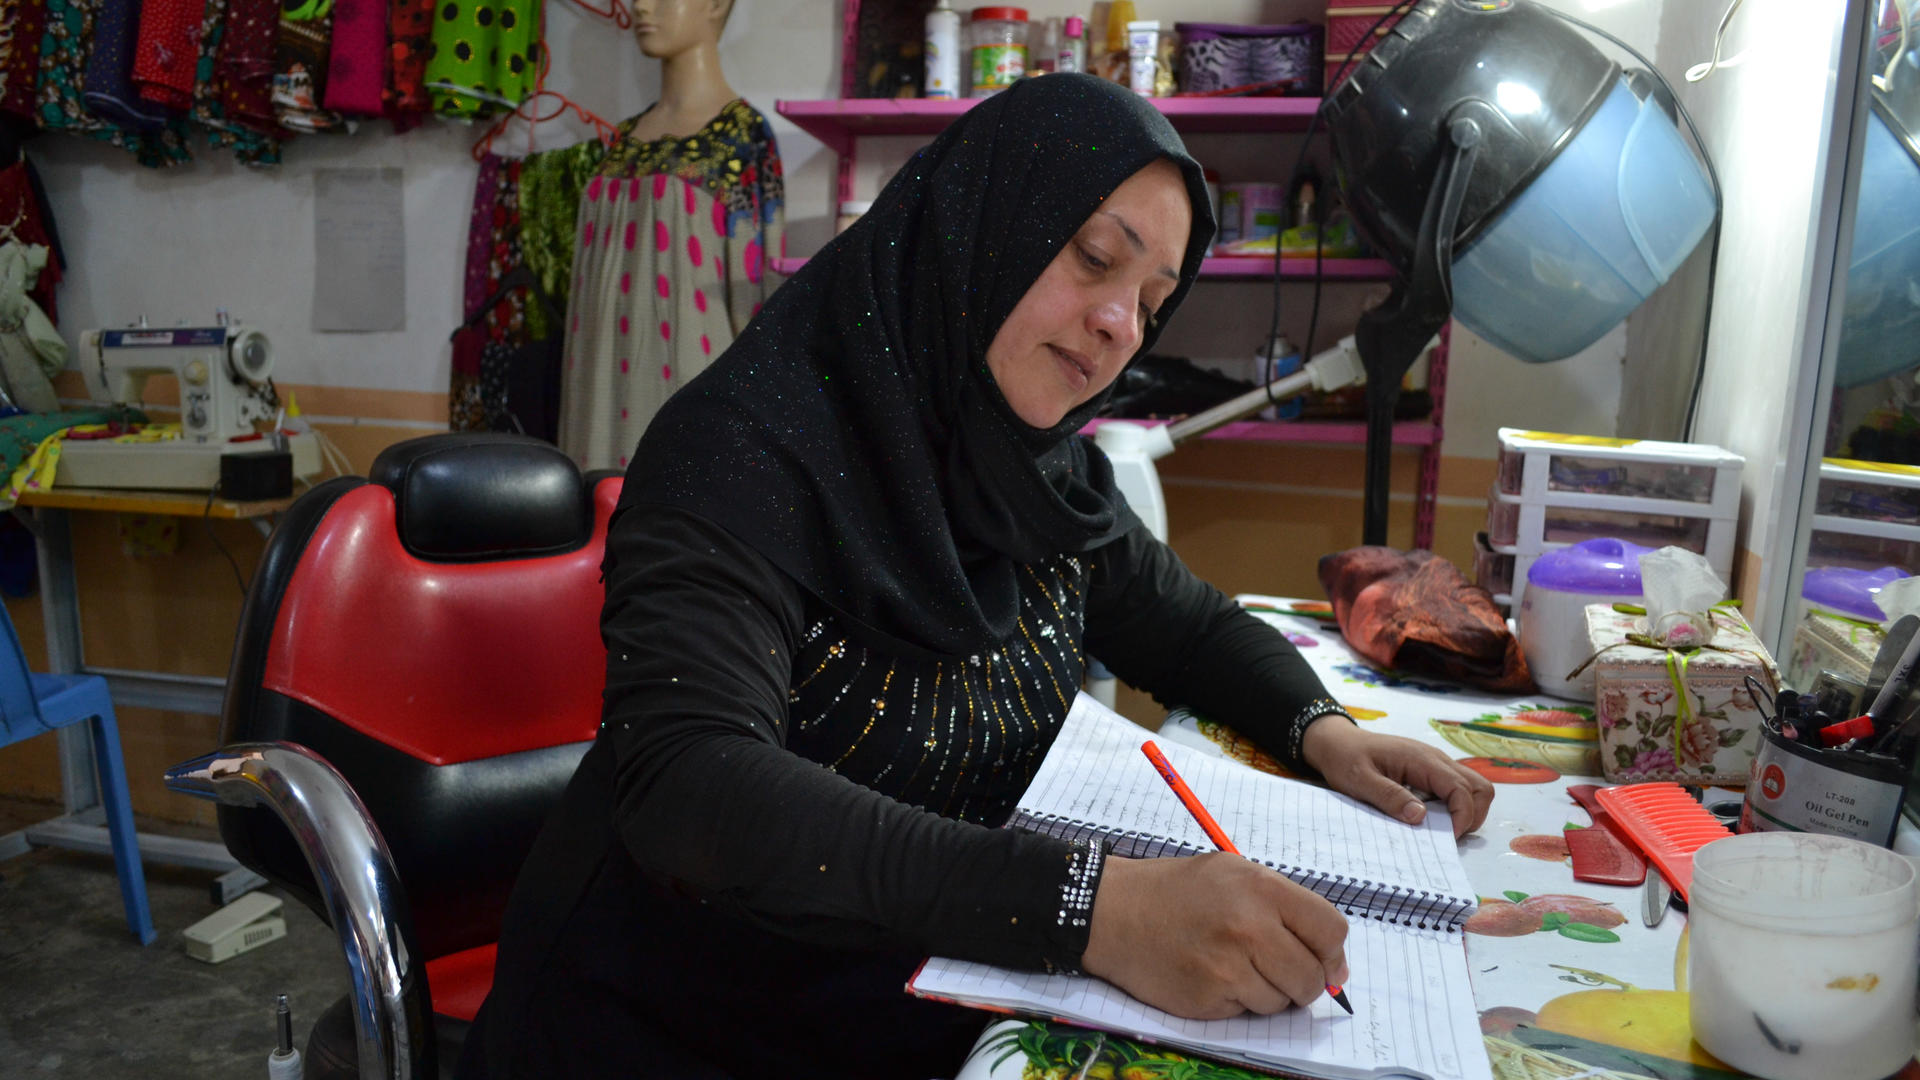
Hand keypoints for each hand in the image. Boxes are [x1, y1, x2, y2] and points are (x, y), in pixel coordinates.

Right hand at [1081, 853, 1348, 1018]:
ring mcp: (1227, 967)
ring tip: (1234, 966)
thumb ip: (1285, 909)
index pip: (1330, 930)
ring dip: (1268, 992)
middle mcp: (1249, 927)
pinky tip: (1212, 976)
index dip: (1332, 952)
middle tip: (1279, 970)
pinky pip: (1246, 1012)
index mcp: (1261, 888)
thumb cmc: (1176, 890)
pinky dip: (1237, 1000)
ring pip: (1281, 1001)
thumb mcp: (1234, 874)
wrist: (1112, 911)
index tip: (1324, 960)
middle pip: (1311, 976)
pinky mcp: (1207, 999)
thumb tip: (1335, 964)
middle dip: (1304, 981)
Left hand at [1300, 717, 1493, 837]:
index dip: (1462, 817)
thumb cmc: (1345, 759)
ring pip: (1473, 788)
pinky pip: (1457, 789)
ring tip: (1442, 829)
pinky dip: (1455, 807)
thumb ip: (1389, 797)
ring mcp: (1436, 765)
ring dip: (1467, 811)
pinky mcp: (1431, 772)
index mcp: (1422, 760)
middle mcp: (1436, 759)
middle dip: (1473, 816)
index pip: (1462, 789)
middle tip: (1447, 835)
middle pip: (1480, 787)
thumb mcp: (1359, 781)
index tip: (1445, 839)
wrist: (1337, 742)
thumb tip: (1420, 816)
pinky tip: (1432, 818)